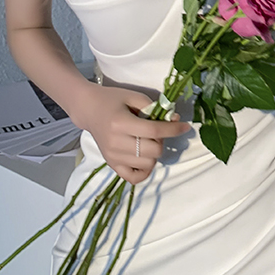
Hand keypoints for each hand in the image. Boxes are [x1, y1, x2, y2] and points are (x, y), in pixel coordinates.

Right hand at [74, 85, 190, 183]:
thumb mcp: (133, 97)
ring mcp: (112, 157)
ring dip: (154, 153)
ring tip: (148, 141)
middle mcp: (115, 143)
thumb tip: (174, 118)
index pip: (154, 131)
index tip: (186, 126)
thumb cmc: (112, 100)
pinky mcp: (111, 164)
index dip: (173, 129)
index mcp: (120, 123)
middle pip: (153, 151)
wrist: (89, 109)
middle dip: (162, 140)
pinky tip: (145, 157)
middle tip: (157, 131)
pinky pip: (134, 177)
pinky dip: (145, 170)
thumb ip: (154, 107)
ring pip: (148, 164)